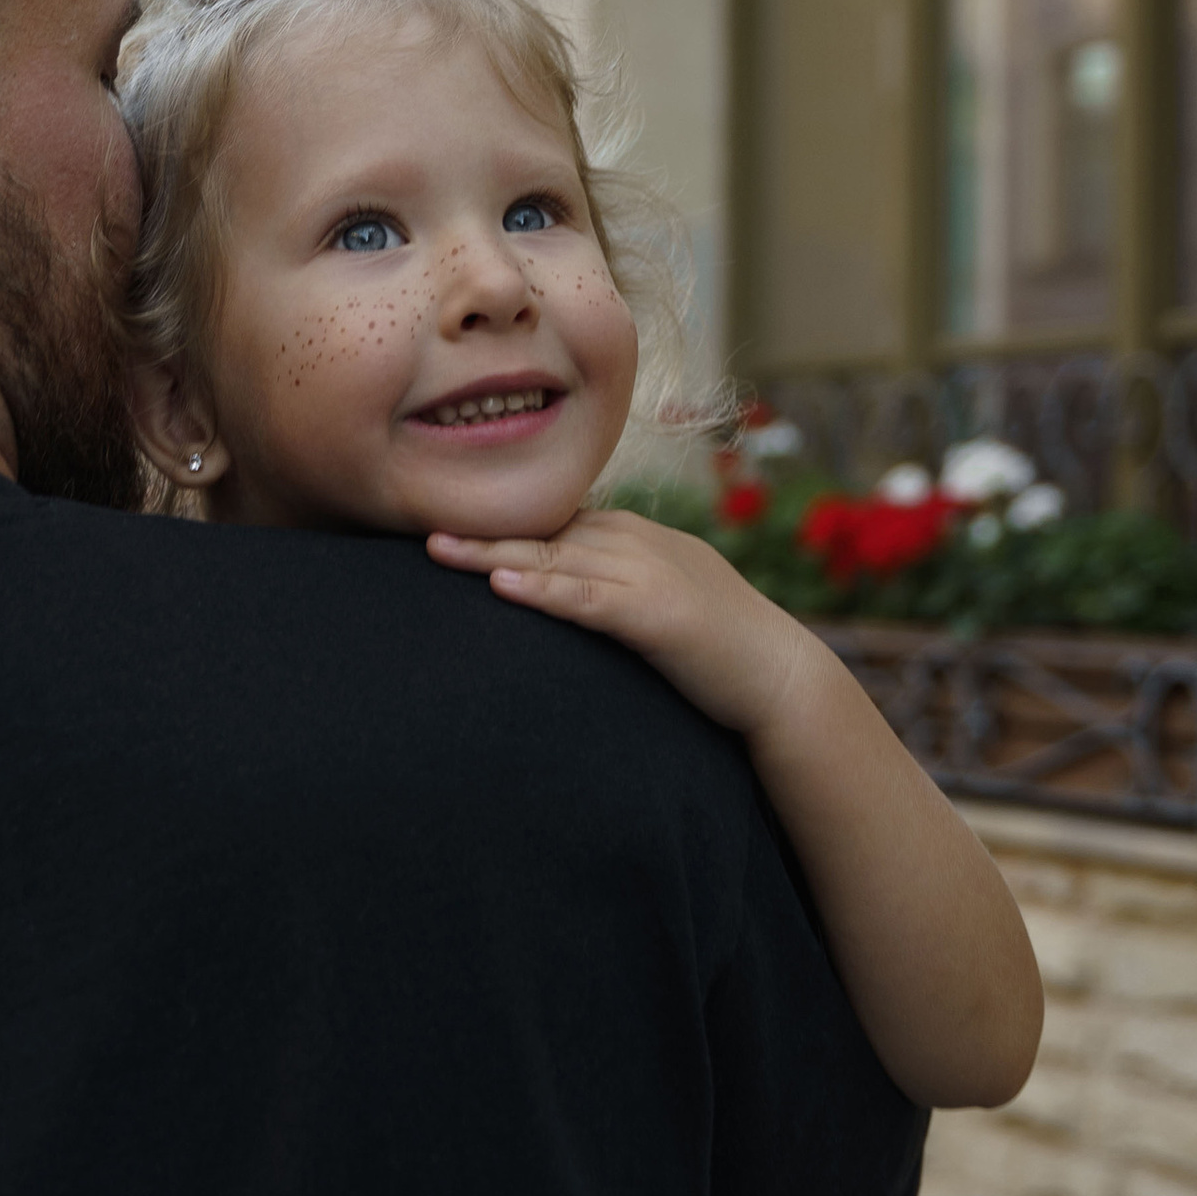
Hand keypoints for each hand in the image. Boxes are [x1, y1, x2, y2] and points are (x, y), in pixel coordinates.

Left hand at [427, 507, 815, 742]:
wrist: (780, 677)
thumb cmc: (716, 646)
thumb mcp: (655, 599)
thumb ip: (608, 584)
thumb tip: (555, 582)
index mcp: (630, 536)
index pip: (549, 519)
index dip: (494, 519)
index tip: (437, 518)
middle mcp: (634, 543)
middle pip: (540, 529)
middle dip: (479, 526)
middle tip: (415, 523)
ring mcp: (646, 574)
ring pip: (554, 556)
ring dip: (493, 551)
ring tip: (437, 548)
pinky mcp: (657, 615)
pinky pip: (588, 599)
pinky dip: (545, 589)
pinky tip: (503, 584)